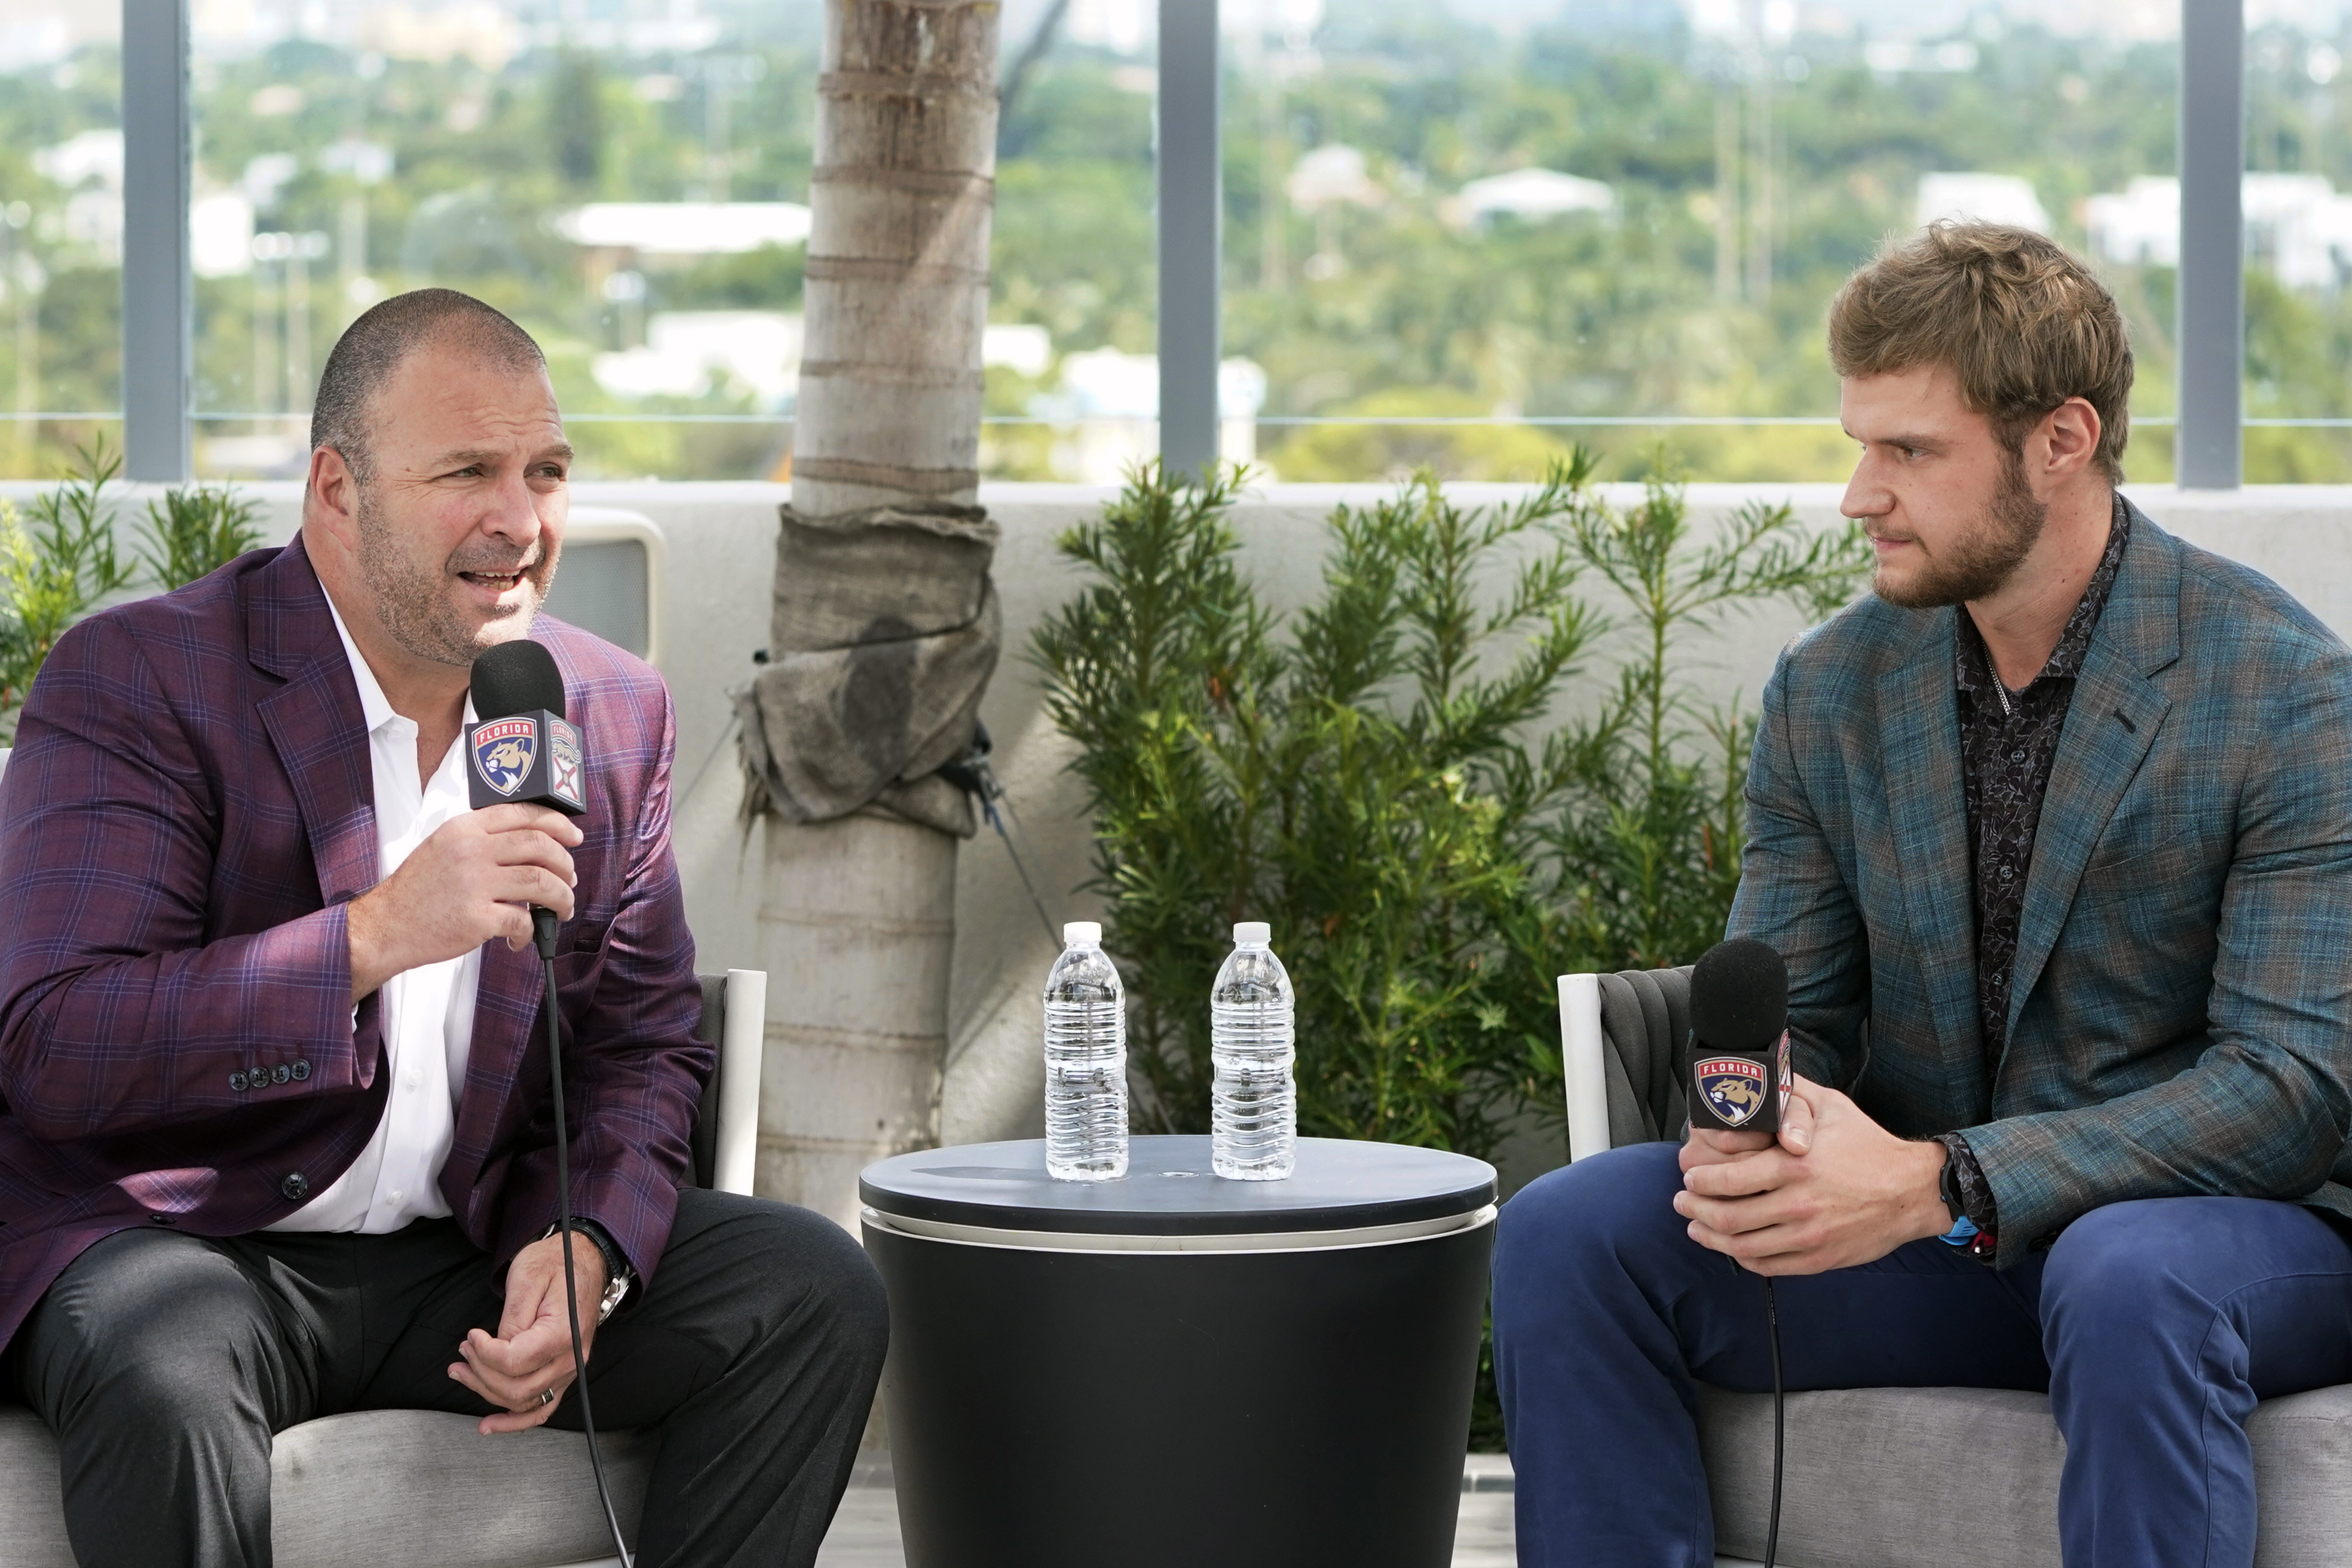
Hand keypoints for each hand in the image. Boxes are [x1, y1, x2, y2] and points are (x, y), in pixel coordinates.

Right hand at [347, 805, 582, 999]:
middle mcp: (471, 851)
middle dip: (566, 865)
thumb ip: (481, 840)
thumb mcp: (442, 847)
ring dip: (561, 899)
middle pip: (540, 846)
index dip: (557, 824)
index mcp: (464, 829)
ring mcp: (474, 884)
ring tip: (559, 910)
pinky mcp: (477, 918)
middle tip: (570, 880)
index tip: (574, 837)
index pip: (523, 813)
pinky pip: (523, 921)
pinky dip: (530, 932)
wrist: (384, 927)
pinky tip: (520, 937)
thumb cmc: (416, 892)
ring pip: (542, 883)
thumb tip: (533, 843)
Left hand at [450, 1230, 606, 1434]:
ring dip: (487, 1392)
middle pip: (515, 1387)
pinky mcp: (563, 1375)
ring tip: (461, 1372)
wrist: (585, 1261)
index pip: (515, 1362)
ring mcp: (569, 1371)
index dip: (485, 1353)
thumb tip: (496, 1348)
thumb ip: (513, 1317)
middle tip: (463, 1350)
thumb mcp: (528, 1278)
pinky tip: (490, 1425)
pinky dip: (515, 1422)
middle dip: (480, 1372)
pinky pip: (541, 1409)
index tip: (471, 1335)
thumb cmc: (557, 1264)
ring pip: (522, 1401)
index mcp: (563, 1333)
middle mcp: (570, 1359)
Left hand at [1672, 1075, 1948, 1275]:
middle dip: (1694, 1209)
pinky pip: (1768, 1265)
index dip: (1699, 1181)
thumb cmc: (1868, 1144)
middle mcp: (1800, 1203)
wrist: (1913, 1189)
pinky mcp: (1820, 1258)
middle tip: (1682, 1201)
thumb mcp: (1830, 1105)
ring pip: (1742, 1246)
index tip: (1688, 1176)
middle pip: (1727, 1217)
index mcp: (1795, 1165)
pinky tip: (1732, 1247)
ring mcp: (1810, 1235)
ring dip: (1710, 1238)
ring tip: (1697, 1227)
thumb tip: (1752, 1084)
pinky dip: (1742, 1258)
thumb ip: (1789, 1094)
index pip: (1729, 1180)